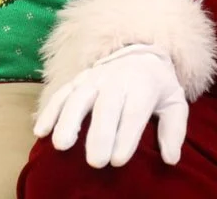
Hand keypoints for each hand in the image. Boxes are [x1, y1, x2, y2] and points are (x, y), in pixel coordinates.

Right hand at [34, 44, 187, 168]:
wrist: (140, 54)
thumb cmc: (157, 88)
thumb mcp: (175, 103)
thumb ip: (174, 130)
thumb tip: (171, 159)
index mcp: (143, 86)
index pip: (135, 111)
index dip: (126, 136)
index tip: (118, 161)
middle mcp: (117, 79)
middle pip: (107, 105)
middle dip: (100, 134)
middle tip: (95, 162)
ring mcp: (94, 78)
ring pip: (79, 97)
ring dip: (68, 120)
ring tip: (61, 145)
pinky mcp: (77, 80)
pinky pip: (61, 93)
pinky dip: (49, 111)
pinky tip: (41, 131)